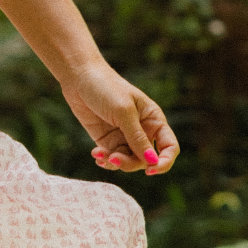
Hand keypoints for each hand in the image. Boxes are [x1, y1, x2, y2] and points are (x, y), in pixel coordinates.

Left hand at [59, 61, 179, 176]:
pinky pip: (112, 158)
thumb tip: (151, 161)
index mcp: (154, 120)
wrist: (79, 77)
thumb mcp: (124, 112)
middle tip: (113, 159)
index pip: (169, 147)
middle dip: (130, 163)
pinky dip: (105, 160)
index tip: (150, 170)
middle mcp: (142, 131)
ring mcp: (124, 136)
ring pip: (128, 161)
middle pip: (145, 159)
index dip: (163, 162)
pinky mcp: (107, 140)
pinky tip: (96, 154)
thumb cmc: (106, 88)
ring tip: (100, 155)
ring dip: (115, 163)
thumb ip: (137, 138)